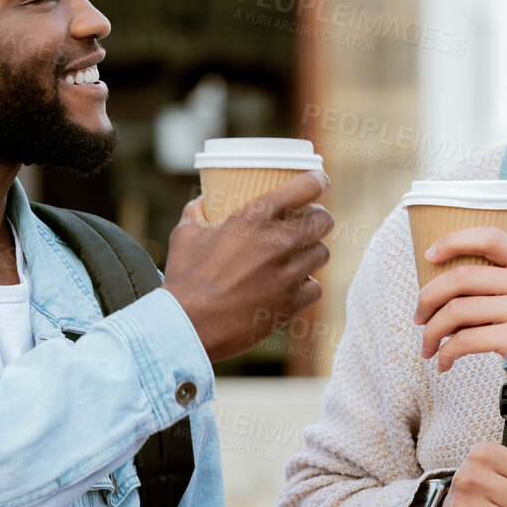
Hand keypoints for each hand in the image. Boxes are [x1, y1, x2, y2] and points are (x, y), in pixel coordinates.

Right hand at [162, 171, 332, 360]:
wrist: (188, 326)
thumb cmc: (184, 279)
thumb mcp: (185, 234)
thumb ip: (198, 212)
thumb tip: (204, 202)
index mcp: (254, 218)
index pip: (305, 187)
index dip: (317, 181)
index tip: (319, 181)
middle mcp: (278, 242)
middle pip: (323, 220)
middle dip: (319, 218)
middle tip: (308, 222)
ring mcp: (288, 274)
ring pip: (323, 253)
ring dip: (313, 252)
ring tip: (300, 255)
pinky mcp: (291, 304)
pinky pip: (316, 287)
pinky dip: (306, 286)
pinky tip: (292, 286)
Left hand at [412, 227, 506, 415]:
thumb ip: (497, 285)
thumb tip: (439, 286)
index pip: (489, 237)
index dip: (453, 241)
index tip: (429, 256)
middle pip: (462, 277)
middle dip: (428, 297)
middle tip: (419, 316)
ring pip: (457, 311)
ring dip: (432, 331)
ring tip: (427, 345)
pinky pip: (464, 341)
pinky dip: (446, 353)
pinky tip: (444, 362)